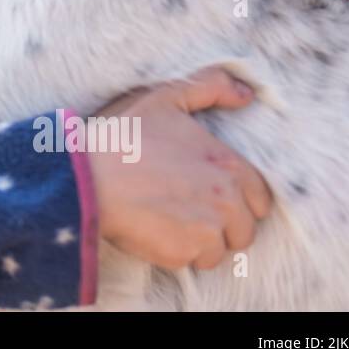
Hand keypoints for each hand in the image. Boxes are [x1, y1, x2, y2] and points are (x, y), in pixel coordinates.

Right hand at [87, 68, 272, 270]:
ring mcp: (208, 230)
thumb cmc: (126, 137)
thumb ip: (211, 86)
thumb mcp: (166, 98)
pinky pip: (192, 261)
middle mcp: (227, 200)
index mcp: (229, 166)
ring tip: (169, 220)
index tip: (209, 193)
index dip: (237, 198)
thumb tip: (248, 93)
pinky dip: (176, 252)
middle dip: (222, 225)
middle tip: (187, 209)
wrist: (88, 177)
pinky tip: (154, 230)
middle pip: (244, 230)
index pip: (260, 199)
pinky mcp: (184, 252)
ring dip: (200, 242)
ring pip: (219, 250)